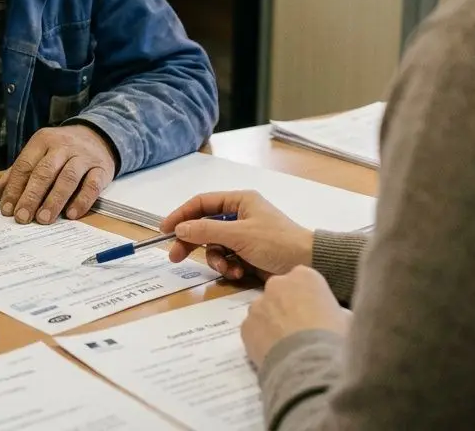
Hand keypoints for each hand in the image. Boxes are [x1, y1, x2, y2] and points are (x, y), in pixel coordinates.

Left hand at [0, 125, 115, 223]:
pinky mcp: (101, 168)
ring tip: (43, 219)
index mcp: (42, 141)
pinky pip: (92, 185)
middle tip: (22, 217)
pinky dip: (82, 200)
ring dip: (54, 200)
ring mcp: (83, 156)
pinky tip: (71, 214)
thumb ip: (16, 174)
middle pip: (44, 172)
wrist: (97, 136)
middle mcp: (62, 146)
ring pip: (68, 178)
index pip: (25, 165)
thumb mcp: (38, 155)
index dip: (14, 188)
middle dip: (31, 196)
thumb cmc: (61, 151)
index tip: (7, 210)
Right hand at [159, 190, 312, 280]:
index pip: (202, 203)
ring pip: (214, 246)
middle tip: (176, 256)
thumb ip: (207, 230)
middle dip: (192, 242)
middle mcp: (239, 216)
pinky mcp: (247, 254)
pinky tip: (237, 273)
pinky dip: (228, 266)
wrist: (309, 264)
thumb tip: (180, 228)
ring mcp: (243, 236)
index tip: (165, 229)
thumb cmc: (276, 242)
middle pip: (204, 226)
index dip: (182, 214)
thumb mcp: (239, 234)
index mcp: (239, 201)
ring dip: (216, 259)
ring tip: (227, 268)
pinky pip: (227, 258)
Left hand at [241, 265, 350, 365]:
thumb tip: (335, 317)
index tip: (316, 314)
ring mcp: (258, 304)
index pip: (304, 280)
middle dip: (287, 307)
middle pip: (280, 292)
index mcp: (305, 276)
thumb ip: (334, 311)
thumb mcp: (345, 320)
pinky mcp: (245, 326)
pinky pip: (254, 330)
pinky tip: (274, 354)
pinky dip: (261, 339)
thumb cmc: (333, 339)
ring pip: (264, 311)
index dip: (309, 298)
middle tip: (300, 330)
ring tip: (287, 345)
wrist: (310, 365)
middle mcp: (277, 284)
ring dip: (272, 322)